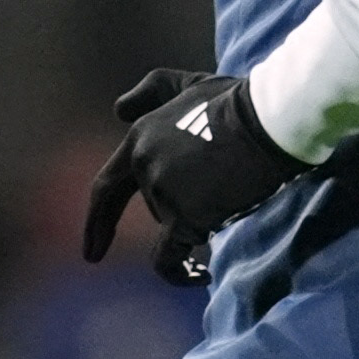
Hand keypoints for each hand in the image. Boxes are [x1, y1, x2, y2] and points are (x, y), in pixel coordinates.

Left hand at [82, 68, 304, 286]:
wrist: (266, 122)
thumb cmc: (235, 101)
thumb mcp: (187, 83)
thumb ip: (150, 91)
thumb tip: (118, 110)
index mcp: (139, 137)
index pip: (108, 186)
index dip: (97, 218)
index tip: (92, 249)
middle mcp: (143, 166)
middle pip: (152, 206)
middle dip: (180, 207)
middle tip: (206, 207)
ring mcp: (161, 192)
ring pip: (171, 224)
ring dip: (199, 216)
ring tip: (234, 190)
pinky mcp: (184, 218)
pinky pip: (168, 258)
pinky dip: (180, 272)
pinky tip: (199, 275)